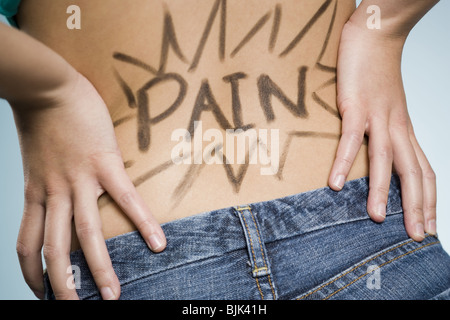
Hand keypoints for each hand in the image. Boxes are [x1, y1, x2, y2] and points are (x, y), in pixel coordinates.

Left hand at [13, 72, 166, 299]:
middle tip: (79, 308)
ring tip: (113, 296)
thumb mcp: (34, 158)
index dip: (32, 274)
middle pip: (56, 250)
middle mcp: (55, 194)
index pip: (28, 244)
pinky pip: (125, 199)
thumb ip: (44, 179)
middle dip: (65, 286)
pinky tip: (158, 242)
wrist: (46, 87)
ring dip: (100, 269)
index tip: (40, 292)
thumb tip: (58, 194)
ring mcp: (79, 180)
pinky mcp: (103, 163)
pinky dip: (142, 222)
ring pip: (87, 234)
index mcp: (36, 193)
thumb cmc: (42, 119)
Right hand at [328, 22, 435, 240]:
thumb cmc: (377, 73)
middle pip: (413, 172)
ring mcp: (378, 117)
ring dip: (379, 191)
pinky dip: (342, 161)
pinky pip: (350, 139)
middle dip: (416, 206)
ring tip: (375, 217)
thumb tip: (374, 156)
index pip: (424, 170)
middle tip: (415, 234)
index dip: (429, 200)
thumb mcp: (387, 108)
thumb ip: (384, 132)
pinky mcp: (356, 107)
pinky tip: (334, 182)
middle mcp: (397, 127)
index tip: (429, 224)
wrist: (375, 37)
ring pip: (385, 160)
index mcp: (404, 130)